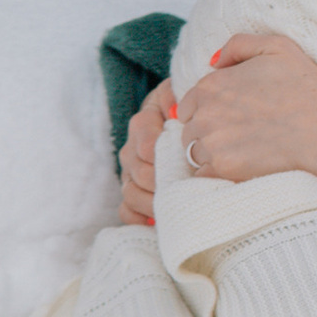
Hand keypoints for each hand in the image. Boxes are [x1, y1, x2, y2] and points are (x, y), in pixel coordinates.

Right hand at [118, 82, 175, 223]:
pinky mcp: (132, 194)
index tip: (184, 161)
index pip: (146, 144)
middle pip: (140, 172)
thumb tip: (174, 108)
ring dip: (153, 203)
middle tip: (187, 190)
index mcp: (144, 123)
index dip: (162, 155)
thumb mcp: (186, 94)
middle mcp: (132, 149)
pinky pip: (126, 211)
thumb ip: (177, 96)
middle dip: (163, 183)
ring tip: (177, 207)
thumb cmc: (190, 112)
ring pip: (131, 193)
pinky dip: (138, 219)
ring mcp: (130, 174)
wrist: (188, 126)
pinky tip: (156, 222)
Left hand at [174, 28, 316, 185]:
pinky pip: (204, 177)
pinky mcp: (223, 169)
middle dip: (207, 134)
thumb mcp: (277, 47)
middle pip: (189, 130)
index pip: (187, 105)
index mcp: (211, 85)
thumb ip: (238, 45)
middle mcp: (205, 113)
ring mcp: (212, 143)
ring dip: (211, 155)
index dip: (206, 112)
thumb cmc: (308, 88)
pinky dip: (217, 176)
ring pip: (194, 154)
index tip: (229, 118)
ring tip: (241, 154)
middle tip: (238, 137)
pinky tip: (240, 169)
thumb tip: (213, 62)